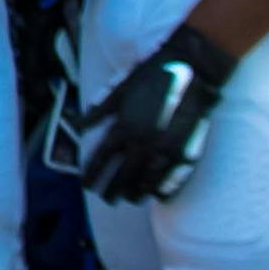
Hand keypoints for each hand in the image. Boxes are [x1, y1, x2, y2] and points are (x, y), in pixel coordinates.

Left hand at [80, 23, 235, 202]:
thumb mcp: (119, 90)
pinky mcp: (184, 148)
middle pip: (122, 174)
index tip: (86, 185)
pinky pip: (169, 176)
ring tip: (130, 199)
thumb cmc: (153, 75)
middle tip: (107, 199)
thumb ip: (99, 111)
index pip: (102, 159)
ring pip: (146, 179)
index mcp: (123, 126)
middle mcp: (141, 141)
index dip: (92, 174)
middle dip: (112, 189)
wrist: (191, 69)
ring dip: (136, 192)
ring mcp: (164, 147)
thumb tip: (77, 123)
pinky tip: (155, 194)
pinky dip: (160, 186)